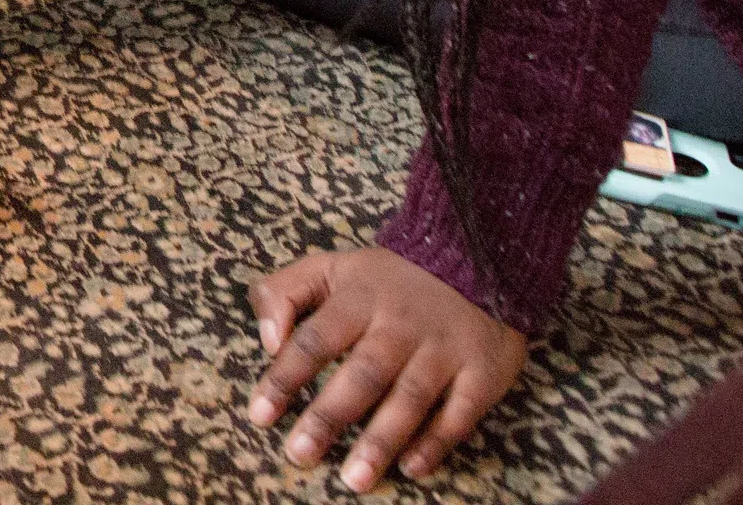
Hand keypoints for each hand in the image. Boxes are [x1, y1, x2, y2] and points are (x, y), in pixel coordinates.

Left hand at [249, 246, 527, 490]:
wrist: (475, 263)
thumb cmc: (386, 279)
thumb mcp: (329, 267)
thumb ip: (283, 293)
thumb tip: (268, 342)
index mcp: (358, 299)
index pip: (314, 340)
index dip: (286, 378)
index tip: (260, 415)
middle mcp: (400, 325)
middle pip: (362, 374)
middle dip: (329, 417)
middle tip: (300, 454)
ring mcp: (443, 350)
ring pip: (410, 398)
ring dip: (381, 440)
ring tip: (354, 478)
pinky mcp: (482, 372)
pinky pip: (459, 413)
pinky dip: (436, 442)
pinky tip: (411, 468)